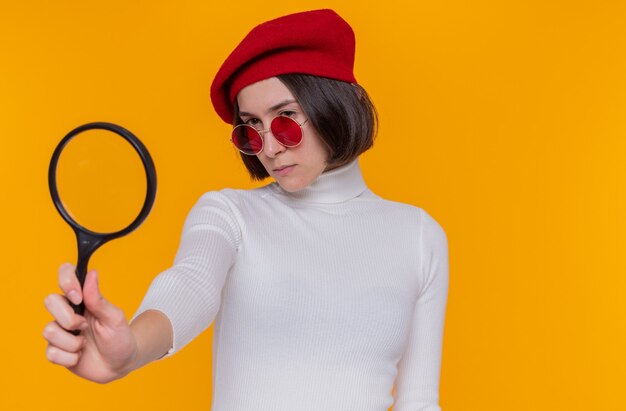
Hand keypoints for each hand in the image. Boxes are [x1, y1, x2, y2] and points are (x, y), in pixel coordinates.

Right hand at [43, 263, 137, 382]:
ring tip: (85, 344)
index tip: (78, 296)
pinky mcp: (56, 351)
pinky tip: (80, 356)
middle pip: (50, 301)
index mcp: (82, 299)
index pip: (65, 275)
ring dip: (72, 342)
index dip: (66, 281)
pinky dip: (70, 357)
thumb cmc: (120, 338)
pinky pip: (51, 353)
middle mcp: (67, 312)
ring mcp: (60, 331)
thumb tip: (92, 273)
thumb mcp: (114, 318)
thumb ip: (98, 299)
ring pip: (49, 330)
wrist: (120, 364)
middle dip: (69, 318)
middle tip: (85, 327)